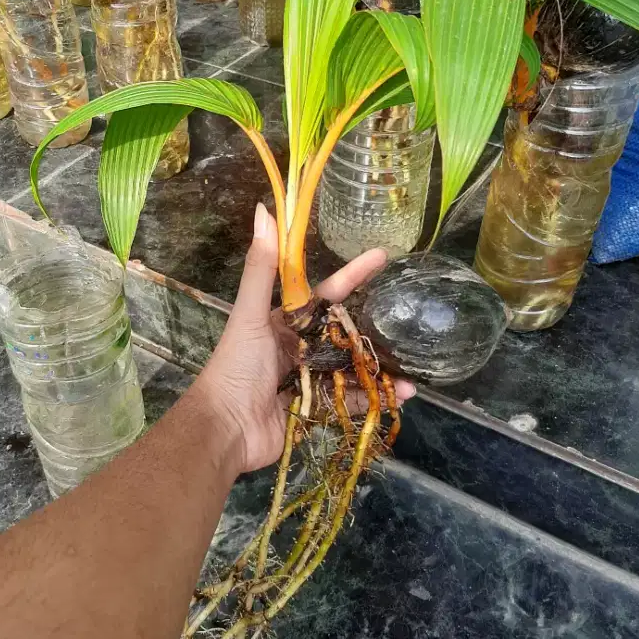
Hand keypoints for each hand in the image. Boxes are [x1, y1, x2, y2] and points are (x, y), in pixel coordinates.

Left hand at [193, 203, 415, 476]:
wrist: (225, 428)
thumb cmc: (235, 368)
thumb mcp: (250, 315)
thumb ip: (261, 268)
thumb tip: (263, 211)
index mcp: (285, 323)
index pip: (327, 293)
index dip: (353, 274)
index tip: (383, 256)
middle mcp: (299, 349)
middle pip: (345, 333)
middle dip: (375, 329)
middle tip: (409, 320)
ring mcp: (310, 380)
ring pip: (353, 367)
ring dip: (381, 368)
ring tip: (413, 368)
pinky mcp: (317, 410)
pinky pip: (352, 400)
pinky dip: (376, 399)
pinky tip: (403, 396)